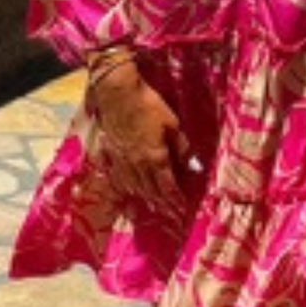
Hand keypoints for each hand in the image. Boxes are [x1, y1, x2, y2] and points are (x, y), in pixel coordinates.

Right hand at [88, 63, 191, 210]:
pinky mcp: (111, 152)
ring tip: (153, 204)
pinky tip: (129, 188)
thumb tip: (195, 168)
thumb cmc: (148, 105)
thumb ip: (182, 148)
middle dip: (162, 203)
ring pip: (134, 186)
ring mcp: (122, 160)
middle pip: (150, 190)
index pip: (167, 186)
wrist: (117, 93)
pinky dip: (127, 185)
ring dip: (145, 197)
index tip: (182, 210)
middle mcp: (137, 165)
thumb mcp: (172, 124)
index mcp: (155, 158)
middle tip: (171, 213)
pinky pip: (119, 176)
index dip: (175, 200)